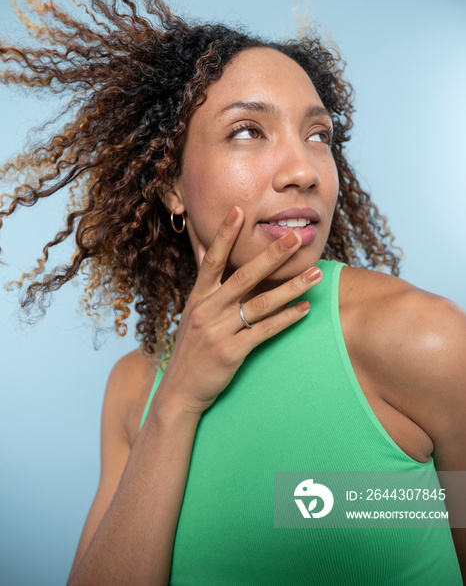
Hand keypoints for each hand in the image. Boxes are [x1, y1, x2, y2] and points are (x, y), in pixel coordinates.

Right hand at [154, 206, 321, 416]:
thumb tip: (206, 249)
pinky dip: (286, 320)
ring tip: (315, 274)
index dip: (225, 234)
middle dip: (271, 256)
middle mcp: (208, 310)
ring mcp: (219, 331)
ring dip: (291, 288)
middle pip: (243, 276)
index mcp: (198, 297)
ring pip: (261, 304)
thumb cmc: (190, 349)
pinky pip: (264, 332)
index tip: (238, 210)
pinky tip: (305, 309)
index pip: (213, 259)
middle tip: (294, 238)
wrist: (180, 391)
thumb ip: (203, 281)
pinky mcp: (232, 353)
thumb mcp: (191, 312)